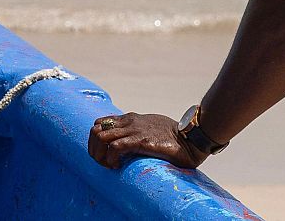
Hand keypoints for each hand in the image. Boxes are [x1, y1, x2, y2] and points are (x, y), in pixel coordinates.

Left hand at [87, 112, 205, 169]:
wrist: (190, 138)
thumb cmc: (174, 137)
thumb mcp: (151, 129)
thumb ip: (140, 131)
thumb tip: (133, 143)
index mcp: (130, 118)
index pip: (100, 123)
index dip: (96, 141)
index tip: (105, 155)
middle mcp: (129, 121)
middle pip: (95, 130)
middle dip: (94, 149)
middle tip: (104, 164)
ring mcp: (133, 130)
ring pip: (100, 137)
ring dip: (100, 155)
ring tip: (110, 166)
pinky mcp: (140, 140)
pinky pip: (114, 148)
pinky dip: (110, 159)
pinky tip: (118, 167)